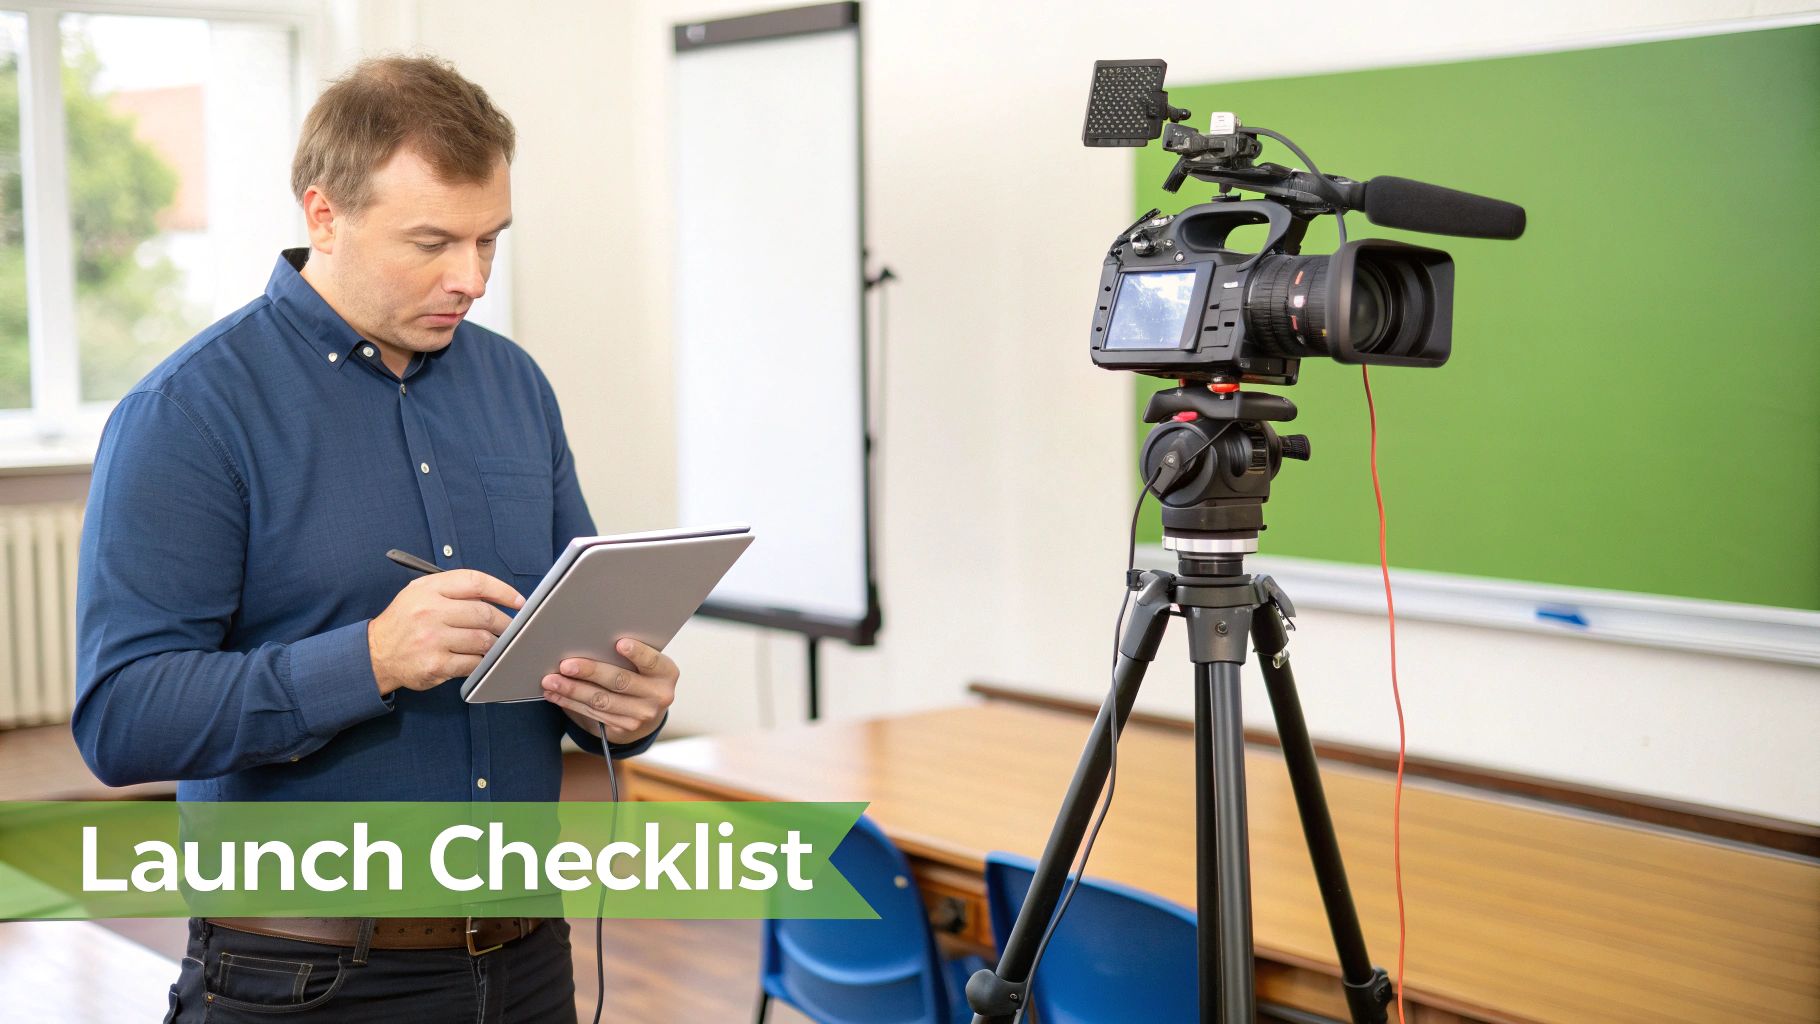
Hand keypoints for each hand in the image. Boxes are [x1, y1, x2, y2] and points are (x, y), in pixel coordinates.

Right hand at [368, 569, 523, 695]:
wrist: (375, 654)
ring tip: (497, 644)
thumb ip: (453, 589)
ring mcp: (432, 639)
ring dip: (496, 643)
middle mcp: (429, 611)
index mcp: (428, 589)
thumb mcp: (420, 593)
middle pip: (484, 613)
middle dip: (505, 622)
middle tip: (513, 627)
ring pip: (482, 639)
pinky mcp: (435, 665)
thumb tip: (495, 595)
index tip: (518, 601)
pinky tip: (482, 659)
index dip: (502, 590)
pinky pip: (473, 663)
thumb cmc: (405, 622)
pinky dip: (482, 662)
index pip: (475, 582)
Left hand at [541, 638, 677, 745]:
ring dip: (572, 690)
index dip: (637, 653)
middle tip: (565, 665)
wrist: (648, 710)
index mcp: (666, 672)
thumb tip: (590, 639)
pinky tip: (555, 694)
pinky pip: (593, 713)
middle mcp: (659, 696)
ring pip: (602, 701)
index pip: (652, 661)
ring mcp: (642, 716)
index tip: (619, 643)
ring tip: (550, 681)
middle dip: (590, 672)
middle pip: (620, 681)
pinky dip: (570, 703)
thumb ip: (629, 653)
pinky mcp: (624, 728)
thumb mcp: (645, 663)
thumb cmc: (640, 674)